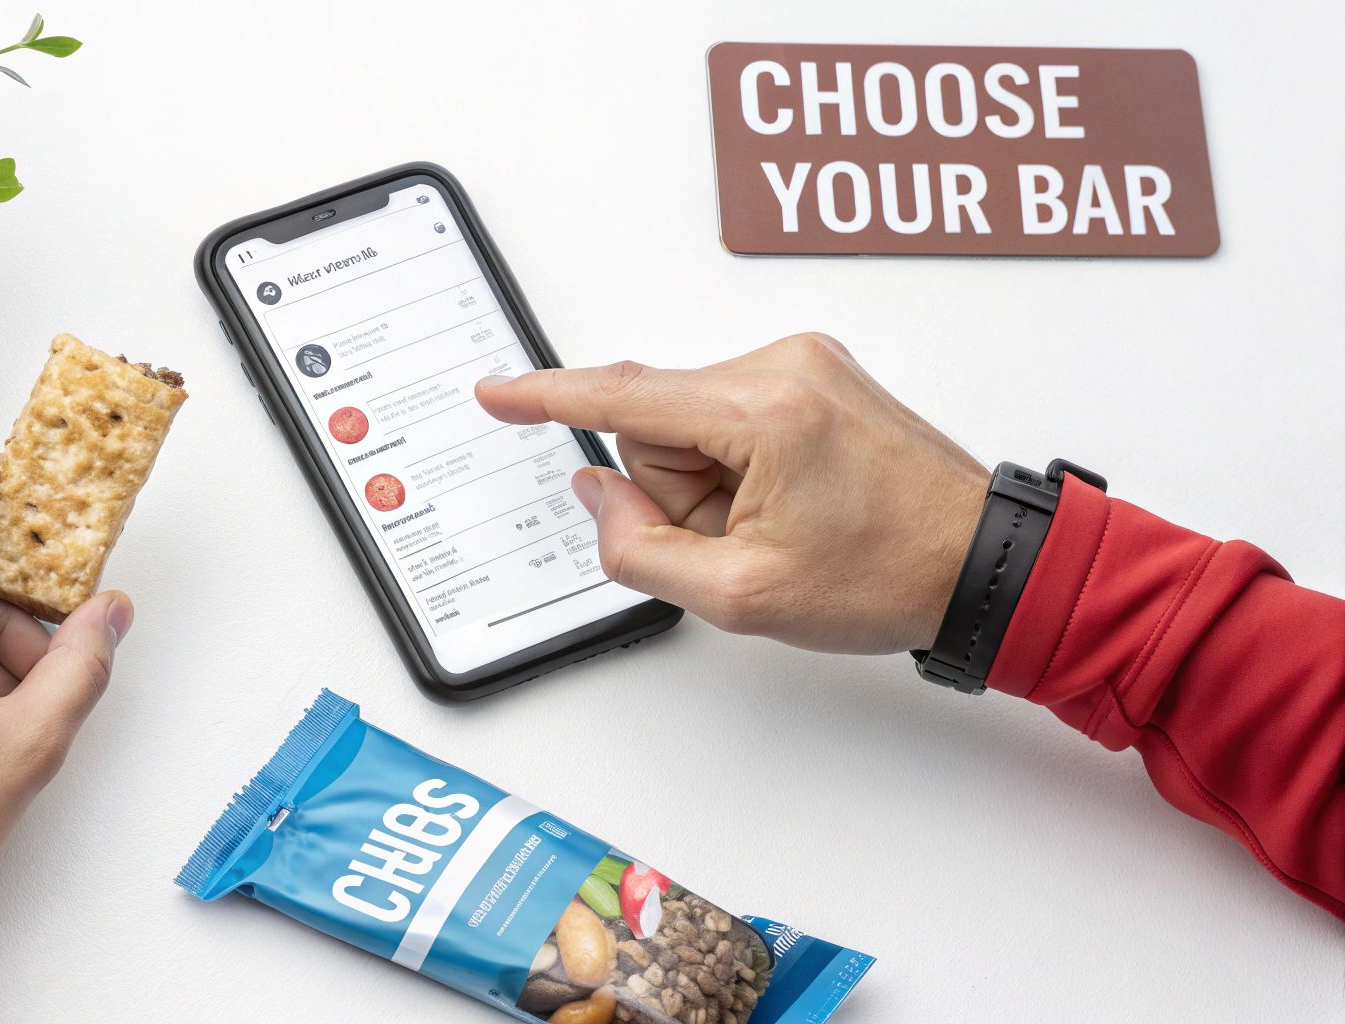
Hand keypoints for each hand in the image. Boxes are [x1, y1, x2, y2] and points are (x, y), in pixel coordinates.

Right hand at [476, 333, 986, 653]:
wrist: (984, 563)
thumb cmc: (892, 576)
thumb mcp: (743, 596)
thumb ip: (640, 549)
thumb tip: (599, 495)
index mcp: (765, 411)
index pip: (622, 398)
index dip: (546, 399)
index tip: (496, 393)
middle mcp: (784, 364)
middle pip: (656, 427)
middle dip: (679, 493)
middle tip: (746, 541)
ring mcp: (805, 363)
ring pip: (690, 426)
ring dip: (712, 485)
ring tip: (781, 524)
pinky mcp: (817, 374)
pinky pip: (729, 419)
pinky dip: (739, 466)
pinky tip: (793, 502)